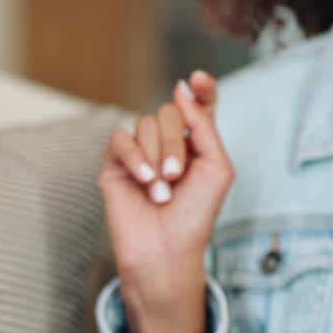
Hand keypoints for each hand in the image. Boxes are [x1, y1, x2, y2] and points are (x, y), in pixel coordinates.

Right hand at [100, 71, 234, 332]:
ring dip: (156, 157)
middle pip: (170, 113)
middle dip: (175, 141)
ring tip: (161, 191)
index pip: (198, 105)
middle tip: (176, 175)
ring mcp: (140, 153)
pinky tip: (144, 180)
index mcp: (196, 145)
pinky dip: (134, 157)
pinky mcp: (115, 165)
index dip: (201, 89)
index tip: (200, 80)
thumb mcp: (217, 168)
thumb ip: (205, 126)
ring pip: (145, 125)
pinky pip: (120, 139)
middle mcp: (168, 144)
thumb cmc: (196, 217)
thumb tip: (181, 89)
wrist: (166, 252)